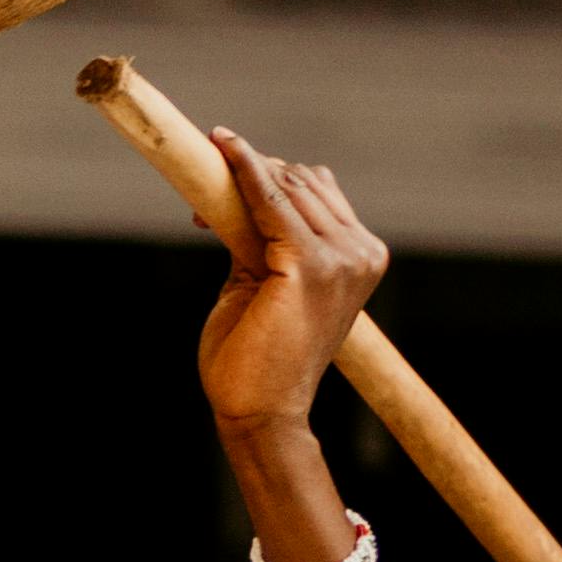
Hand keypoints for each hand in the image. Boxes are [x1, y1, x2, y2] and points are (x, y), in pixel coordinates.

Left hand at [192, 133, 385, 448]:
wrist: (259, 412)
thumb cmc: (256, 355)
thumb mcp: (264, 279)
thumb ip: (263, 235)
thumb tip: (236, 189)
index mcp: (361, 256)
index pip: (317, 190)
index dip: (266, 178)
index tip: (219, 176)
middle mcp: (361, 253)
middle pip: (301, 181)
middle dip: (248, 180)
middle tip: (201, 213)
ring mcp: (342, 258)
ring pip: (285, 184)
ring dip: (239, 179)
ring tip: (201, 214)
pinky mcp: (310, 265)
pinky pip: (270, 198)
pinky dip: (244, 169)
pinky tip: (223, 150)